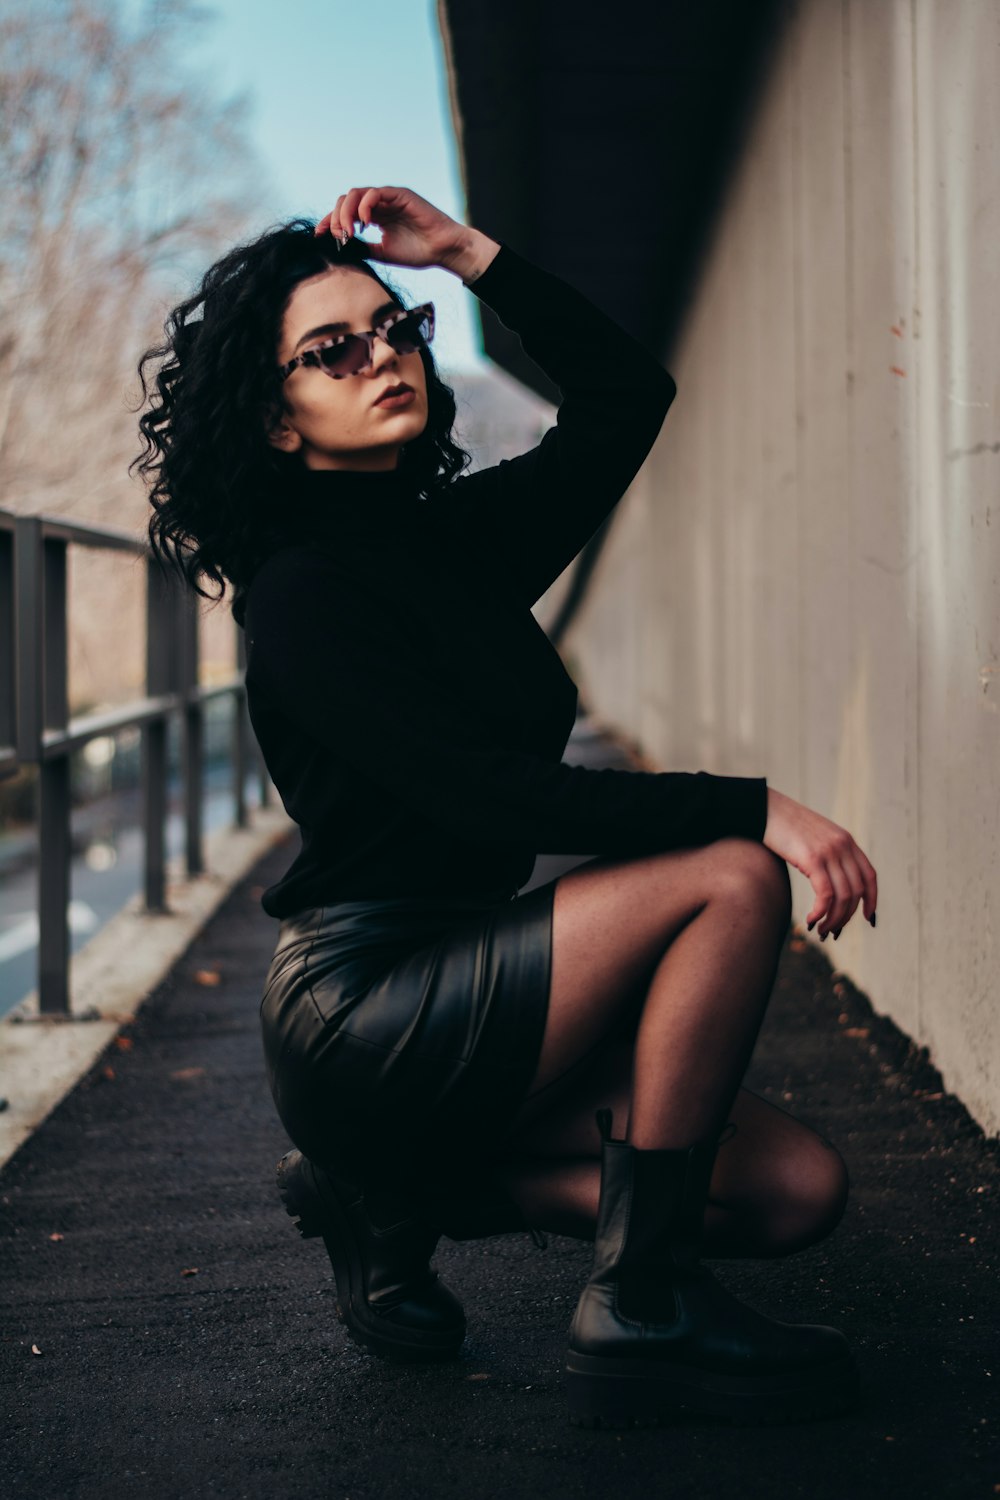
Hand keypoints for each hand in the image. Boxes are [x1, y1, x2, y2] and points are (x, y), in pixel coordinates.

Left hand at [314, 185, 464, 270]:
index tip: (318, 235)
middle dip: (336, 218)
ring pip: (356, 194)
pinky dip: (363, 206)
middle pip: (345, 200)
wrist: (442, 250)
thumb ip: (363, 248)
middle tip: (337, 236)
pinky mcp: (399, 194)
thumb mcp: (383, 253)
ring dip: (346, 212)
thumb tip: (341, 249)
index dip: (329, 222)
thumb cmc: (418, 252)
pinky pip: (374, 193)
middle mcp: (379, 204)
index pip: (345, 212)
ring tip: (349, 231)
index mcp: (374, 216)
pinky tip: (364, 223)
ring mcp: (388, 198)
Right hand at [762, 788, 876, 939]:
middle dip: (846, 916)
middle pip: (856, 891)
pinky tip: (810, 919)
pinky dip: (821, 912)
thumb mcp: (814, 838)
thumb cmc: (783, 827)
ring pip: (843, 896)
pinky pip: (826, 894)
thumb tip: (829, 883)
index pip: (869, 876)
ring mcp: (829, 851)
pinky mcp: (812, 858)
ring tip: (819, 930)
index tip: (868, 918)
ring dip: (833, 919)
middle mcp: (843, 845)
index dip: (871, 899)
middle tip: (832, 931)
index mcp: (846, 841)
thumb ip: (827, 855)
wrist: (764, 810)